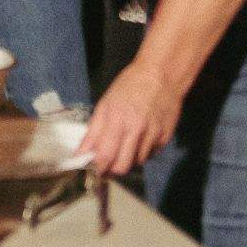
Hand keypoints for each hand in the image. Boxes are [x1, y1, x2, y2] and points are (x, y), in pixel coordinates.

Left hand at [79, 60, 184, 174]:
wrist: (162, 75)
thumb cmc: (128, 86)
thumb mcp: (105, 104)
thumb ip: (93, 131)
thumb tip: (81, 154)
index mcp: (118, 120)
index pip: (106, 156)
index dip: (98, 168)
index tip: (92, 171)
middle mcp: (137, 131)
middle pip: (123, 166)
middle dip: (112, 169)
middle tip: (108, 162)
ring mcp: (153, 136)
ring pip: (137, 163)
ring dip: (128, 159)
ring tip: (124, 144)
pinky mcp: (166, 138)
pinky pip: (150, 155)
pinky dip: (142, 152)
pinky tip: (139, 138)